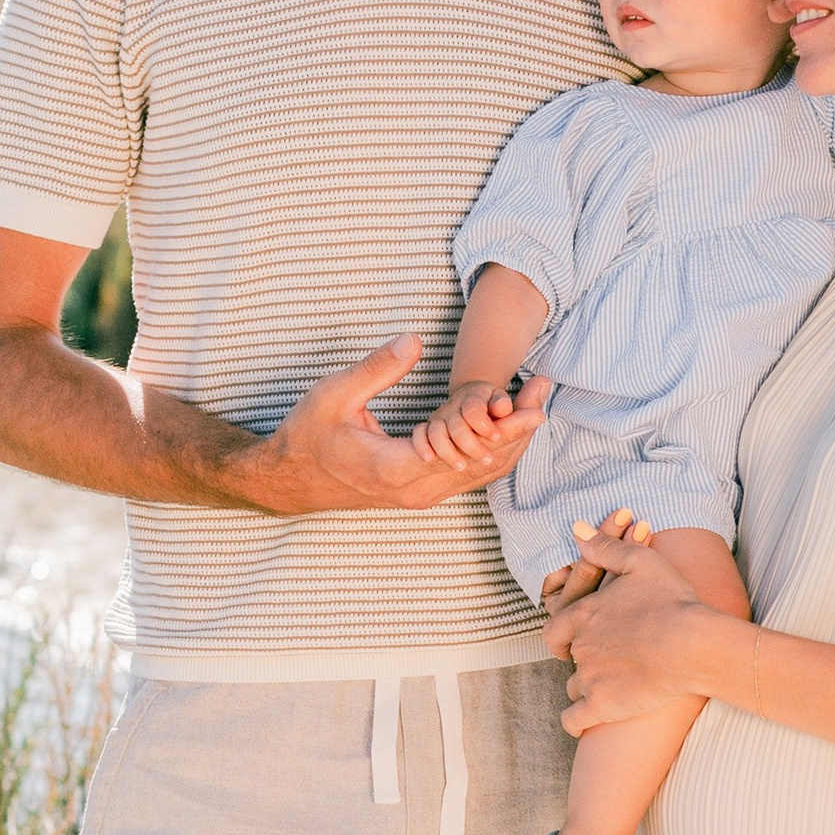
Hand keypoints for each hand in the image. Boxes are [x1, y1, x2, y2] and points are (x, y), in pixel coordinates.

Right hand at [237, 338, 552, 515]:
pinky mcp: (422, 489)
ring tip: (538, 401)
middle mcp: (417, 489)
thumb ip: (376, 368)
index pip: (465, 450)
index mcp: (396, 467)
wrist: (289, 478)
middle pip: (485, 464)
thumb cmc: (307, 435)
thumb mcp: (335, 394)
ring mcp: (421, 494)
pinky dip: (495, 449)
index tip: (532, 402)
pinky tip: (511, 424)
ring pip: (482, 473)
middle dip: (519, 428)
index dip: (503, 426)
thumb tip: (412, 340)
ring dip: (513, 439)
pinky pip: (470, 474)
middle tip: (545, 390)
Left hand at [558, 523, 708, 729]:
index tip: (569, 643)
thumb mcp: (640, 562)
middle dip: (582, 660)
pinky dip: (576, 721)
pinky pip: (573, 720)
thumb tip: (575, 529)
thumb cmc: (672, 600)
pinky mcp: (602, 706)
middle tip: (601, 662)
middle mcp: (580, 647)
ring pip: (573, 687)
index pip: (554, 629)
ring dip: (585, 688)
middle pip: (569, 658)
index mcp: (584, 614)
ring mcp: (589, 678)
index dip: (561, 637)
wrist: (693, 644)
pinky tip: (587, 719)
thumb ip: (604, 547)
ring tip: (608, 687)